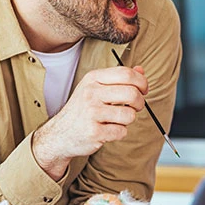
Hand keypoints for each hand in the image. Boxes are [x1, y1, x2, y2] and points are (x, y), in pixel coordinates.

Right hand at [33, 66, 147, 178]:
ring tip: (116, 120)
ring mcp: (92, 113)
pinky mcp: (94, 132)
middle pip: (132, 93)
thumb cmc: (82, 110)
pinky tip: (108, 130)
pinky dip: (119, 133)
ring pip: (129, 115)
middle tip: (136, 107)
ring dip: (128, 119)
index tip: (144, 90)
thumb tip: (141, 70)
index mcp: (93, 79)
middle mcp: (91, 93)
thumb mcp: (95, 88)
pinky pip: (122, 131)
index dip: (142, 82)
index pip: (126, 73)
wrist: (60, 134)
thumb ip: (119, 79)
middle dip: (140, 102)